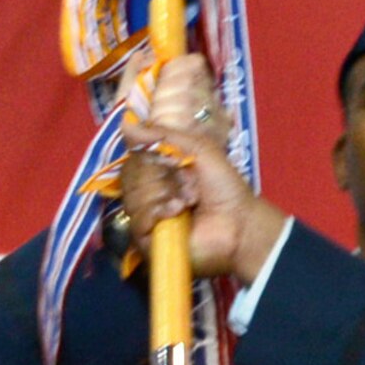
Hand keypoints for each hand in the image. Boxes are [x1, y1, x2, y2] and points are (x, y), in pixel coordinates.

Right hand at [121, 57, 285, 281]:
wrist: (239, 221)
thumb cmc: (223, 186)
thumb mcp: (197, 148)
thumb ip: (161, 135)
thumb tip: (125, 124)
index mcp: (158, 171)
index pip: (133, 158)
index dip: (148, 156)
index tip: (171, 159)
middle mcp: (148, 193)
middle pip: (130, 175)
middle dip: (161, 176)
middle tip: (188, 183)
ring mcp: (146, 217)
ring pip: (133, 196)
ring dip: (164, 194)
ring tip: (189, 201)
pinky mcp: (146, 239)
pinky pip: (138, 219)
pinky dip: (158, 212)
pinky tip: (178, 213)